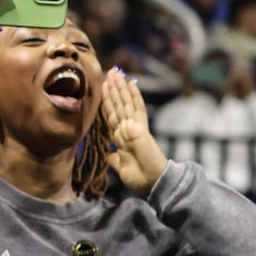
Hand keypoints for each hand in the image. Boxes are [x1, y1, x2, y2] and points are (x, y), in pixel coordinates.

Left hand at [102, 67, 167, 196]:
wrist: (153, 184)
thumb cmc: (139, 178)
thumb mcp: (120, 167)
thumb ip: (114, 159)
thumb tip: (108, 155)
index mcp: (121, 137)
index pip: (112, 115)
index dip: (107, 101)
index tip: (102, 87)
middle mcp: (127, 129)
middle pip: (118, 104)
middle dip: (112, 89)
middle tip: (109, 72)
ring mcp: (135, 127)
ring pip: (125, 103)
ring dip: (120, 87)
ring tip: (115, 72)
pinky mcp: (142, 129)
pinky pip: (137, 109)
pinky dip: (134, 96)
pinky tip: (132, 83)